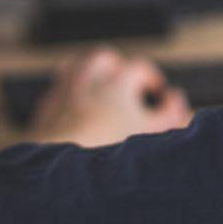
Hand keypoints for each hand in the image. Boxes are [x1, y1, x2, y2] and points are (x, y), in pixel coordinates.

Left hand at [28, 47, 191, 147]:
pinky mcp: (45, 109)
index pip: (141, 67)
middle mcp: (89, 78)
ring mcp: (65, 90)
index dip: (152, 79)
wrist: (62, 165)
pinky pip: (55, 91)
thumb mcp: (151, 131)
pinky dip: (66, 95)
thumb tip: (177, 99)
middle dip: (115, 66)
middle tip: (123, 81)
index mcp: (118, 80)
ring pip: (74, 66)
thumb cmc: (105, 146)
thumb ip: (170, 113)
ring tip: (95, 85)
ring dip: (86, 72)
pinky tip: (72, 108)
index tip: (157, 93)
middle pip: (103, 58)